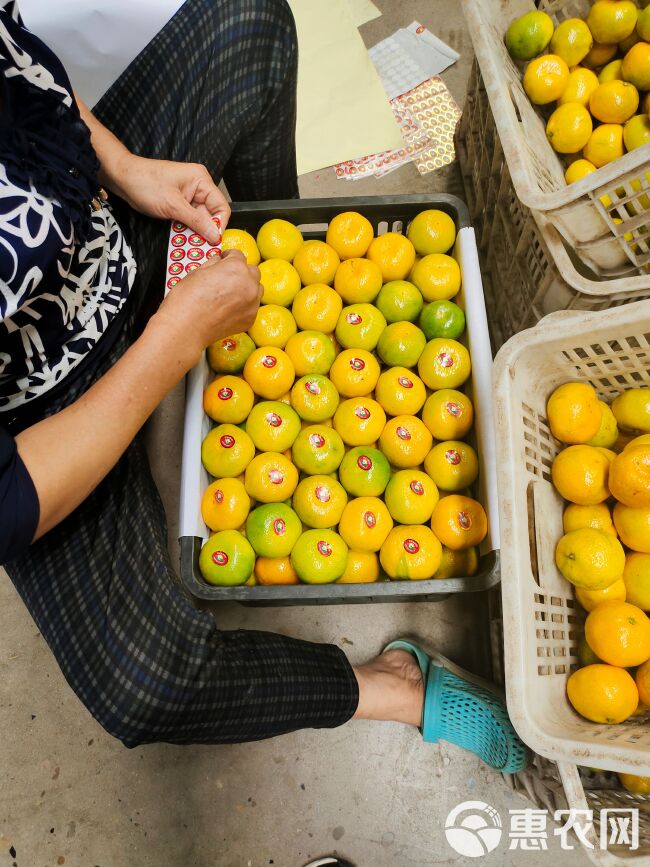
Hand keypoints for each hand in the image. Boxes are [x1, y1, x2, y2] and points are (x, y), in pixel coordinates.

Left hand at [113, 154, 229, 244]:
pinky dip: (186, 230)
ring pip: (199, 220)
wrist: (122, 178)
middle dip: (205, 231)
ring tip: (189, 246)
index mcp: (201, 180)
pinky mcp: (179, 204)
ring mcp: (188, 196)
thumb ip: (196, 221)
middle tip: (200, 248)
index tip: (213, 241)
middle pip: (211, 215)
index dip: (219, 225)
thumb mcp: (173, 205)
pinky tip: (182, 240)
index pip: (221, 206)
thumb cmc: (145, 182)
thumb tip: (215, 235)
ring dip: (195, 233)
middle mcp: (198, 187)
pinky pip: (189, 220)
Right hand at [154, 249, 261, 360]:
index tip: (223, 260)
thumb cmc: (187, 299)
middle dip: (241, 271)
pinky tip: (229, 308)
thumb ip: (214, 263)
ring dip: (247, 287)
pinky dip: (244, 305)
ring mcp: (252, 303)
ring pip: (256, 289)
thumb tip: (220, 261)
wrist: (186, 327)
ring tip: (230, 293)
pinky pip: (252, 307)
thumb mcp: (197, 271)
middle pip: (252, 271)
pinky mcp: (250, 319)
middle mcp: (249, 284)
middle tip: (228, 277)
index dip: (228, 257)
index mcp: (236, 267)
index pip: (238, 255)